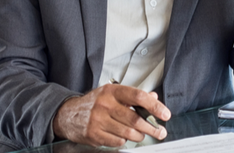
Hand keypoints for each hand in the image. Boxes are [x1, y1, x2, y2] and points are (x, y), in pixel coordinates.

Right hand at [52, 84, 170, 146]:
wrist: (68, 114)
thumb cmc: (94, 103)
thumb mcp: (112, 94)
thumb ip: (133, 96)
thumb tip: (153, 97)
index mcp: (111, 91)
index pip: (138, 97)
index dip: (154, 106)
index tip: (165, 114)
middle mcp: (105, 104)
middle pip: (134, 119)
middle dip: (151, 128)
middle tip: (160, 132)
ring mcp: (98, 120)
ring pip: (128, 133)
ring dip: (139, 136)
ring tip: (141, 135)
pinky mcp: (94, 134)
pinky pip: (118, 141)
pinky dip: (124, 140)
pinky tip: (123, 136)